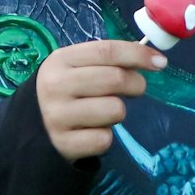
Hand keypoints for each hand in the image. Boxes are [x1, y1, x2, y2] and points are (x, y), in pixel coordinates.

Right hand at [35, 39, 163, 162]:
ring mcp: (57, 116)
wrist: (33, 126)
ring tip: (103, 112)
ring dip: (117, 112)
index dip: (138, 54)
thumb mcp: (77, 68)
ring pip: (115, 110)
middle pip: (115, 79)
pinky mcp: (63, 144)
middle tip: (135, 88)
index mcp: (60, 60)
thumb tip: (153, 59)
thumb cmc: (66, 90)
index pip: (107, 50)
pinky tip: (91, 131)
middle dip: (135, 84)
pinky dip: (105, 136)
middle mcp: (55, 85)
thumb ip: (108, 60)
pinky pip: (105, 139)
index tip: (160, 62)